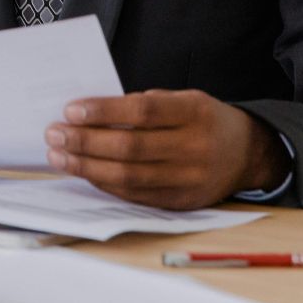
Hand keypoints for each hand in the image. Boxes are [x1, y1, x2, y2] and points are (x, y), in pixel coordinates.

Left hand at [44, 89, 289, 209]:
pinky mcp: (181, 202)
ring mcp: (189, 179)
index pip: (142, 112)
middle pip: (131, 148)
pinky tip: (84, 171)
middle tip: (55, 133)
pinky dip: (105, 183)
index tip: (71, 110)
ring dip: (87, 166)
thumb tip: (91, 114)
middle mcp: (195, 147)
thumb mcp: (184, 99)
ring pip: (129, 176)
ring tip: (59, 155)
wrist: (247, 154)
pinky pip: (135, 195)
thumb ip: (145, 105)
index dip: (104, 111)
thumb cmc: (203, 120)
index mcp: (194, 112)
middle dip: (85, 141)